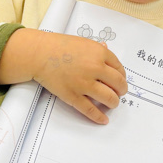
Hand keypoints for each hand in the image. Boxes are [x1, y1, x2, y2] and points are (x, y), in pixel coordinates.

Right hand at [0, 29, 127, 124]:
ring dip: (113, 103)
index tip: (120, 81)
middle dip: (121, 91)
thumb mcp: (83, 42)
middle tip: (119, 93)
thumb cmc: (59, 46)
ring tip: (112, 103)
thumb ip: (97, 49)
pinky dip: (99, 117)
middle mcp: (95, 68)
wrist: (39, 54)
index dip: (122, 77)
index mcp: (99, 53)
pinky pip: (91, 110)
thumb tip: (107, 49)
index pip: (120, 68)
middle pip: (118, 84)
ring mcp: (85, 84)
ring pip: (109, 98)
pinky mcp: (73, 96)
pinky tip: (104, 120)